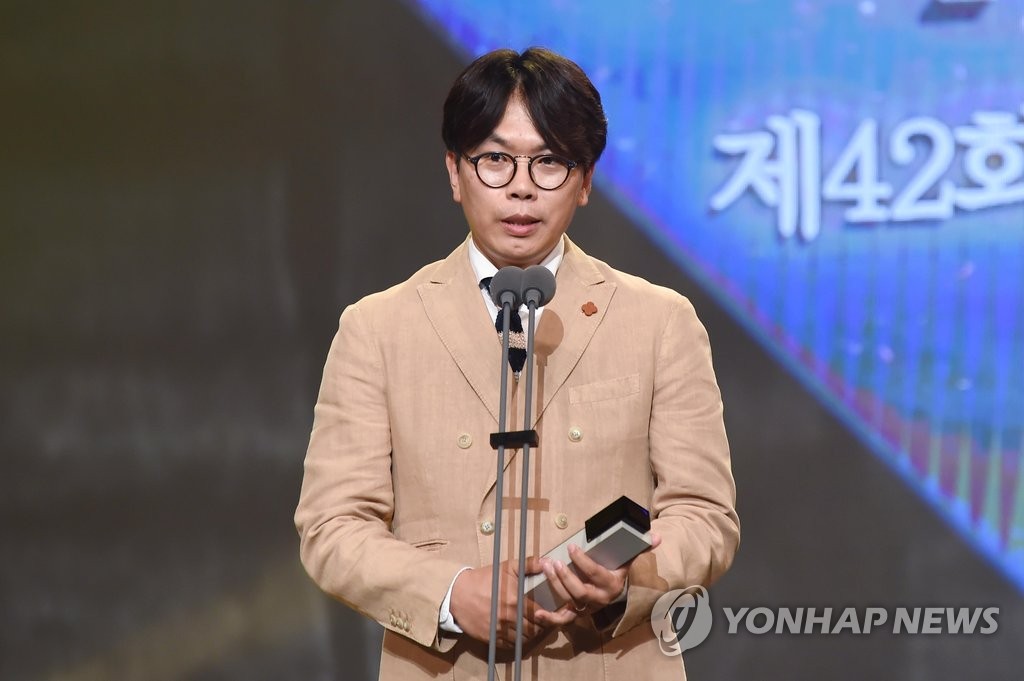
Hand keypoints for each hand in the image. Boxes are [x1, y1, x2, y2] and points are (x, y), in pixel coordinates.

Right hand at [449, 558, 549, 647]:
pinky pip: (510, 646)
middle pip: (534, 630)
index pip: (540, 615)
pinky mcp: (491, 638)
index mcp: (515, 601)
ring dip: (529, 635)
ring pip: (524, 640)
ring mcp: (500, 630)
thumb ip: (529, 564)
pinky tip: (517, 633)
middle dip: (539, 626)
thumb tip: (547, 560)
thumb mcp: (506, 567)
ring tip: (529, 627)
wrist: (458, 593)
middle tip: (539, 621)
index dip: (546, 615)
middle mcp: (509, 619)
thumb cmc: (484, 579)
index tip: (546, 612)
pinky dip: (516, 642)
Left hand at [534, 532, 662, 625]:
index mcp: (612, 585)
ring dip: (555, 586)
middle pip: (580, 591)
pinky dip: (549, 619)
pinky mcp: (576, 614)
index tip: (571, 547)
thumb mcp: (628, 560)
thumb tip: (658, 537)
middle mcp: (599, 599)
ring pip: (569, 600)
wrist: (615, 594)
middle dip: (565, 576)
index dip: (583, 562)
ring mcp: (587, 608)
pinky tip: (538, 612)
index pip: (596, 573)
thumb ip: (640, 547)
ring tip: (546, 568)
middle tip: (554, 561)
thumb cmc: (616, 571)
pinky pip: (563, 619)